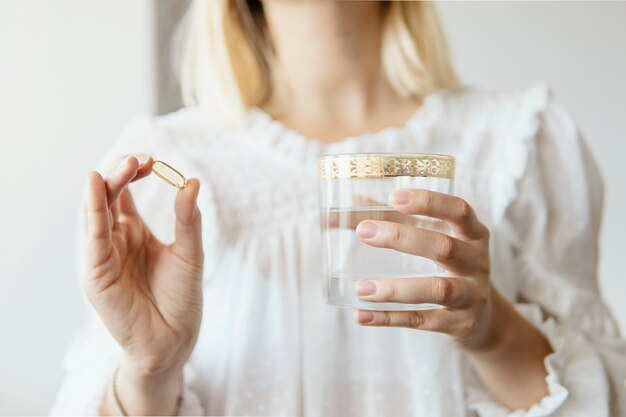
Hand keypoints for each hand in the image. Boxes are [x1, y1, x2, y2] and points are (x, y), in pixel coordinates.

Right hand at [82, 155, 203, 378]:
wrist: (175, 338)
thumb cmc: (181, 297)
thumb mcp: (190, 252)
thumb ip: (188, 219)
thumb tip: (192, 181)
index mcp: (134, 232)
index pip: (123, 194)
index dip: (133, 172)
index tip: (152, 160)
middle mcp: (114, 240)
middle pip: (107, 197)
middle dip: (120, 173)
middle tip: (139, 158)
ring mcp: (103, 255)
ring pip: (95, 212)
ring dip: (107, 185)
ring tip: (123, 164)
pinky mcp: (96, 273)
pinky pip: (93, 237)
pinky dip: (94, 210)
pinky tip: (97, 185)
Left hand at [352, 188, 496, 348]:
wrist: (482, 320)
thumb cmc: (447, 266)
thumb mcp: (432, 239)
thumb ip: (392, 221)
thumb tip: (342, 210)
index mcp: (472, 234)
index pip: (459, 210)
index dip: (429, 202)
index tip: (394, 197)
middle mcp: (477, 262)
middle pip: (444, 247)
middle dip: (403, 238)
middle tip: (363, 232)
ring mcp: (471, 295)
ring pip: (437, 289)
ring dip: (395, 289)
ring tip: (360, 288)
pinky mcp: (459, 324)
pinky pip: (422, 321)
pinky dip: (390, 319)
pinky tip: (362, 315)